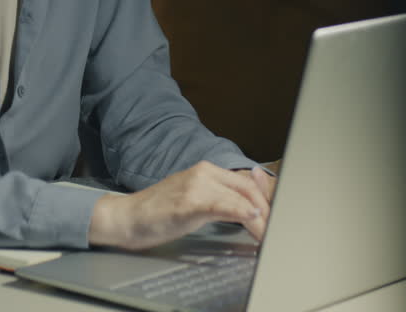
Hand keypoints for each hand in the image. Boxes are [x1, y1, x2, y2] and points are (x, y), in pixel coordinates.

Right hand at [88, 161, 271, 249]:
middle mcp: (204, 173)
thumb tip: (252, 209)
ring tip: (269, 234)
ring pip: (240, 198)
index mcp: (207, 171)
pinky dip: (242, 212)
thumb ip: (222, 200)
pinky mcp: (189, 202)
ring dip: (260, 218)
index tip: (278, 215)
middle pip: (249, 188)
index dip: (267, 199)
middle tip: (277, 229)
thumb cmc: (159, 213)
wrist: (127, 218)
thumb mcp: (196, 201)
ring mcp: (196, 185)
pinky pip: (223, 205)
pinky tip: (252, 220)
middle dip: (268, 209)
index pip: (248, 182)